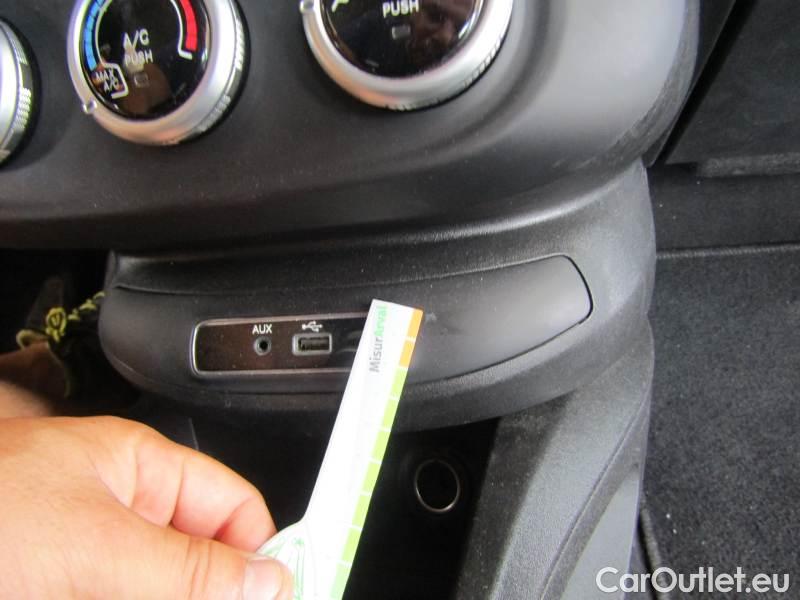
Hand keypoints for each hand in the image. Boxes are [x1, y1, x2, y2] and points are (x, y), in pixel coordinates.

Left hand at [0, 415, 291, 598]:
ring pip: (160, 587)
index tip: (278, 593)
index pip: (231, 505)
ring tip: (132, 592)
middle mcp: (116, 512)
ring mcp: (85, 558)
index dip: (261, 552)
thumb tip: (266, 579)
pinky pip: (122, 593)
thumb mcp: (92, 546)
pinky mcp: (61, 585)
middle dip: (213, 590)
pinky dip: (137, 598)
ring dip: (179, 595)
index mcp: (137, 468)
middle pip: (197, 559)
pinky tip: (124, 597)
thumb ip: (187, 568)